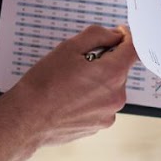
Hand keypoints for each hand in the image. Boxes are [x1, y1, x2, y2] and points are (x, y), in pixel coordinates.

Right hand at [4, 24, 135, 148]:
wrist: (26, 119)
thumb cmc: (44, 84)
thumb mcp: (69, 47)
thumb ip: (98, 35)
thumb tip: (115, 35)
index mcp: (112, 74)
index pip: (134, 49)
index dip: (127, 37)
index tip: (118, 34)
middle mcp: (116, 96)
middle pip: (120, 69)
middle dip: (105, 61)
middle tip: (79, 62)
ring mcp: (109, 114)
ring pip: (110, 88)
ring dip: (98, 81)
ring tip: (71, 84)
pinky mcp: (99, 126)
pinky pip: (101, 105)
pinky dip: (91, 98)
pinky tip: (70, 98)